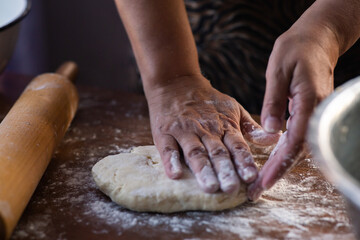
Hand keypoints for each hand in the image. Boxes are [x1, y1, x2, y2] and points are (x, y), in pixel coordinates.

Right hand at [146, 74, 279, 192]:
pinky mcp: (164, 133)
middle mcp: (206, 130)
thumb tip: (276, 138)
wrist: (176, 82)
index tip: (251, 177)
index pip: (237, 146)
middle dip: (225, 170)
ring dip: (203, 170)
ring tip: (209, 187)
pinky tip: (174, 174)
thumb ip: (251, 127)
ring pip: (195, 152)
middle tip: (231, 188)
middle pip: (217, 152)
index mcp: (224, 126)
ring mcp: (184, 131)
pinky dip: (171, 161)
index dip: (244, 161)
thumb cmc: (207, 100)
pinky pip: (168, 148)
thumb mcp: (232, 108)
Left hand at [248, 25, 336, 199]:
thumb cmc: (296, 50)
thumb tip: (270, 131)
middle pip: (298, 151)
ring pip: (299, 147)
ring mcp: (316, 113)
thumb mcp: (278, 71)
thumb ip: (274, 101)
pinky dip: (285, 152)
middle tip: (256, 190)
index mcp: (309, 102)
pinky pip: (299, 137)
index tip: (263, 182)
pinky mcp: (311, 112)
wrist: (317, 38)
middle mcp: (316, 112)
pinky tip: (272, 161)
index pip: (294, 142)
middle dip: (277, 172)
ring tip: (260, 181)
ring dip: (280, 165)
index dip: (278, 165)